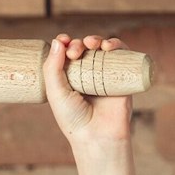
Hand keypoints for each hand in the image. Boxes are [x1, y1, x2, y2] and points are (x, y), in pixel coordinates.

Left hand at [45, 33, 132, 147]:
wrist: (97, 135)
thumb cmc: (73, 119)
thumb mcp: (55, 93)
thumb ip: (52, 68)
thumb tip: (57, 40)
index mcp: (70, 77)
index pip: (67, 53)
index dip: (65, 43)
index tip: (63, 40)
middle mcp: (87, 75)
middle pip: (84, 48)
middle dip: (78, 44)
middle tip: (74, 52)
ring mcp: (105, 75)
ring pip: (102, 49)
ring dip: (97, 39)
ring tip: (91, 44)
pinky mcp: (121, 77)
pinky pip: (122, 56)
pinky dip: (117, 45)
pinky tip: (109, 47)